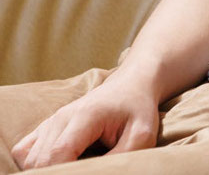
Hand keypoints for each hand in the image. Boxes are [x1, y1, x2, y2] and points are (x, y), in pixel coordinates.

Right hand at [12, 74, 158, 167]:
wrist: (131, 85)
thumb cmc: (138, 110)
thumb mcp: (142, 135)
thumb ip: (120, 158)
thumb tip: (96, 173)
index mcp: (85, 116)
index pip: (58, 154)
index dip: (65, 172)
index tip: (84, 173)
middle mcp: (61, 118)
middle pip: (40, 161)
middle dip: (57, 173)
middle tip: (83, 168)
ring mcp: (50, 122)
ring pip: (29, 160)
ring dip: (48, 169)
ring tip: (76, 165)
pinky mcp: (46, 127)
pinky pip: (24, 152)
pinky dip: (35, 163)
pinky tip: (60, 162)